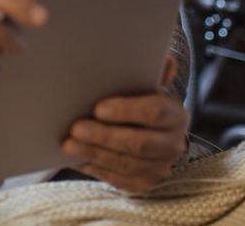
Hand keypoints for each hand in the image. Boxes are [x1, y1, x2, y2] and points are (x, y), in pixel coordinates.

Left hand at [60, 55, 189, 192]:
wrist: (151, 129)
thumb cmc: (140, 99)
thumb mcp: (147, 82)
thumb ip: (151, 70)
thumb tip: (163, 60)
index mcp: (175, 114)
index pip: (154, 112)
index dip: (126, 111)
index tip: (98, 108)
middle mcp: (174, 144)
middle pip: (138, 143)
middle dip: (104, 136)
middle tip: (75, 128)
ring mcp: (161, 167)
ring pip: (126, 164)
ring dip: (95, 154)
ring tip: (68, 145)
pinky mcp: (145, 183)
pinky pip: (120, 180)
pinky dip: (97, 170)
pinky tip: (79, 160)